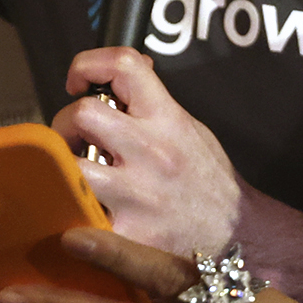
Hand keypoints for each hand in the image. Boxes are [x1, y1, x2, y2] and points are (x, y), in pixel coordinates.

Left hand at [55, 48, 245, 255]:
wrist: (239, 237)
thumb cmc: (210, 183)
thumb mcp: (192, 131)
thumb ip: (155, 106)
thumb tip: (120, 79)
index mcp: (168, 120)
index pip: (124, 66)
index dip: (89, 65)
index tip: (79, 84)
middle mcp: (152, 151)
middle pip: (82, 114)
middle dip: (68, 124)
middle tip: (75, 141)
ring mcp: (137, 194)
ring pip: (69, 165)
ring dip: (63, 168)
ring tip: (75, 176)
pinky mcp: (127, 234)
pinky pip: (78, 219)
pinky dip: (71, 216)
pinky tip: (79, 216)